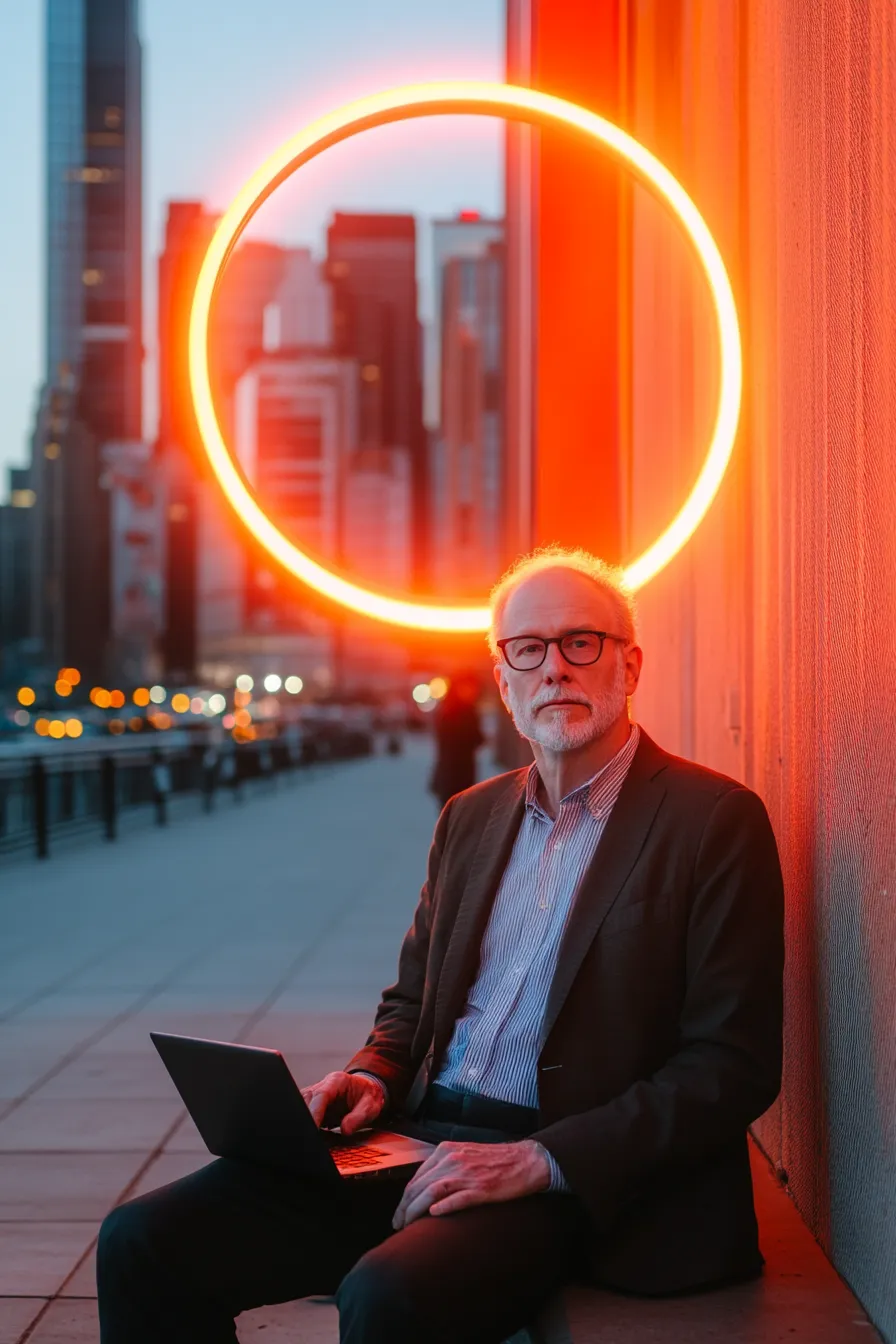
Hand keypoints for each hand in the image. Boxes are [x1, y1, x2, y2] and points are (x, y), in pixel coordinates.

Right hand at [299, 1071, 385, 1135]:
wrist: (366, 1091)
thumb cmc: (368, 1096)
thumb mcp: (371, 1106)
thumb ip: (359, 1117)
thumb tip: (345, 1130)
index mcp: (337, 1081)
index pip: (320, 1095)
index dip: (315, 1112)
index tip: (314, 1128)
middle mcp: (324, 1085)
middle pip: (307, 1099)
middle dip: (307, 1118)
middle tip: (313, 1137)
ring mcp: (316, 1093)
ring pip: (302, 1105)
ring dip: (307, 1121)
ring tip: (316, 1138)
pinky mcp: (313, 1104)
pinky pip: (305, 1113)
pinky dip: (309, 1124)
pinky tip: (316, 1135)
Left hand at [391, 1139, 550, 1229]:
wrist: (526, 1160)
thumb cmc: (496, 1160)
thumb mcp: (464, 1155)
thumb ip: (444, 1167)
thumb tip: (424, 1188)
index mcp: (446, 1151)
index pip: (416, 1177)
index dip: (404, 1198)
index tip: (400, 1212)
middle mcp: (453, 1159)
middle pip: (419, 1186)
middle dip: (404, 1208)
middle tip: (397, 1224)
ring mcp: (467, 1174)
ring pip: (431, 1193)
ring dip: (415, 1211)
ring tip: (407, 1226)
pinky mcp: (481, 1188)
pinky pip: (456, 1198)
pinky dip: (442, 1207)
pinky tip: (434, 1216)